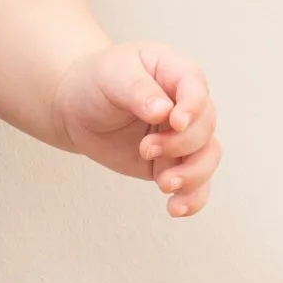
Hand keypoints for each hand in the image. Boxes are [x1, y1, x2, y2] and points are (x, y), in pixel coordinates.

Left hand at [51, 42, 220, 216]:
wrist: (75, 107)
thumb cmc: (96, 81)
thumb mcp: (111, 74)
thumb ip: (138, 89)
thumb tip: (163, 110)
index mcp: (176, 74)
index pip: (197, 88)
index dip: (192, 108)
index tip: (176, 123)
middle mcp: (186, 106)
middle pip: (205, 127)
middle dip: (181, 144)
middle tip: (146, 149)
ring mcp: (182, 137)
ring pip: (208, 158)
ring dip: (193, 175)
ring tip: (164, 184)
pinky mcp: (172, 163)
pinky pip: (195, 184)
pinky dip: (192, 198)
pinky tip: (175, 208)